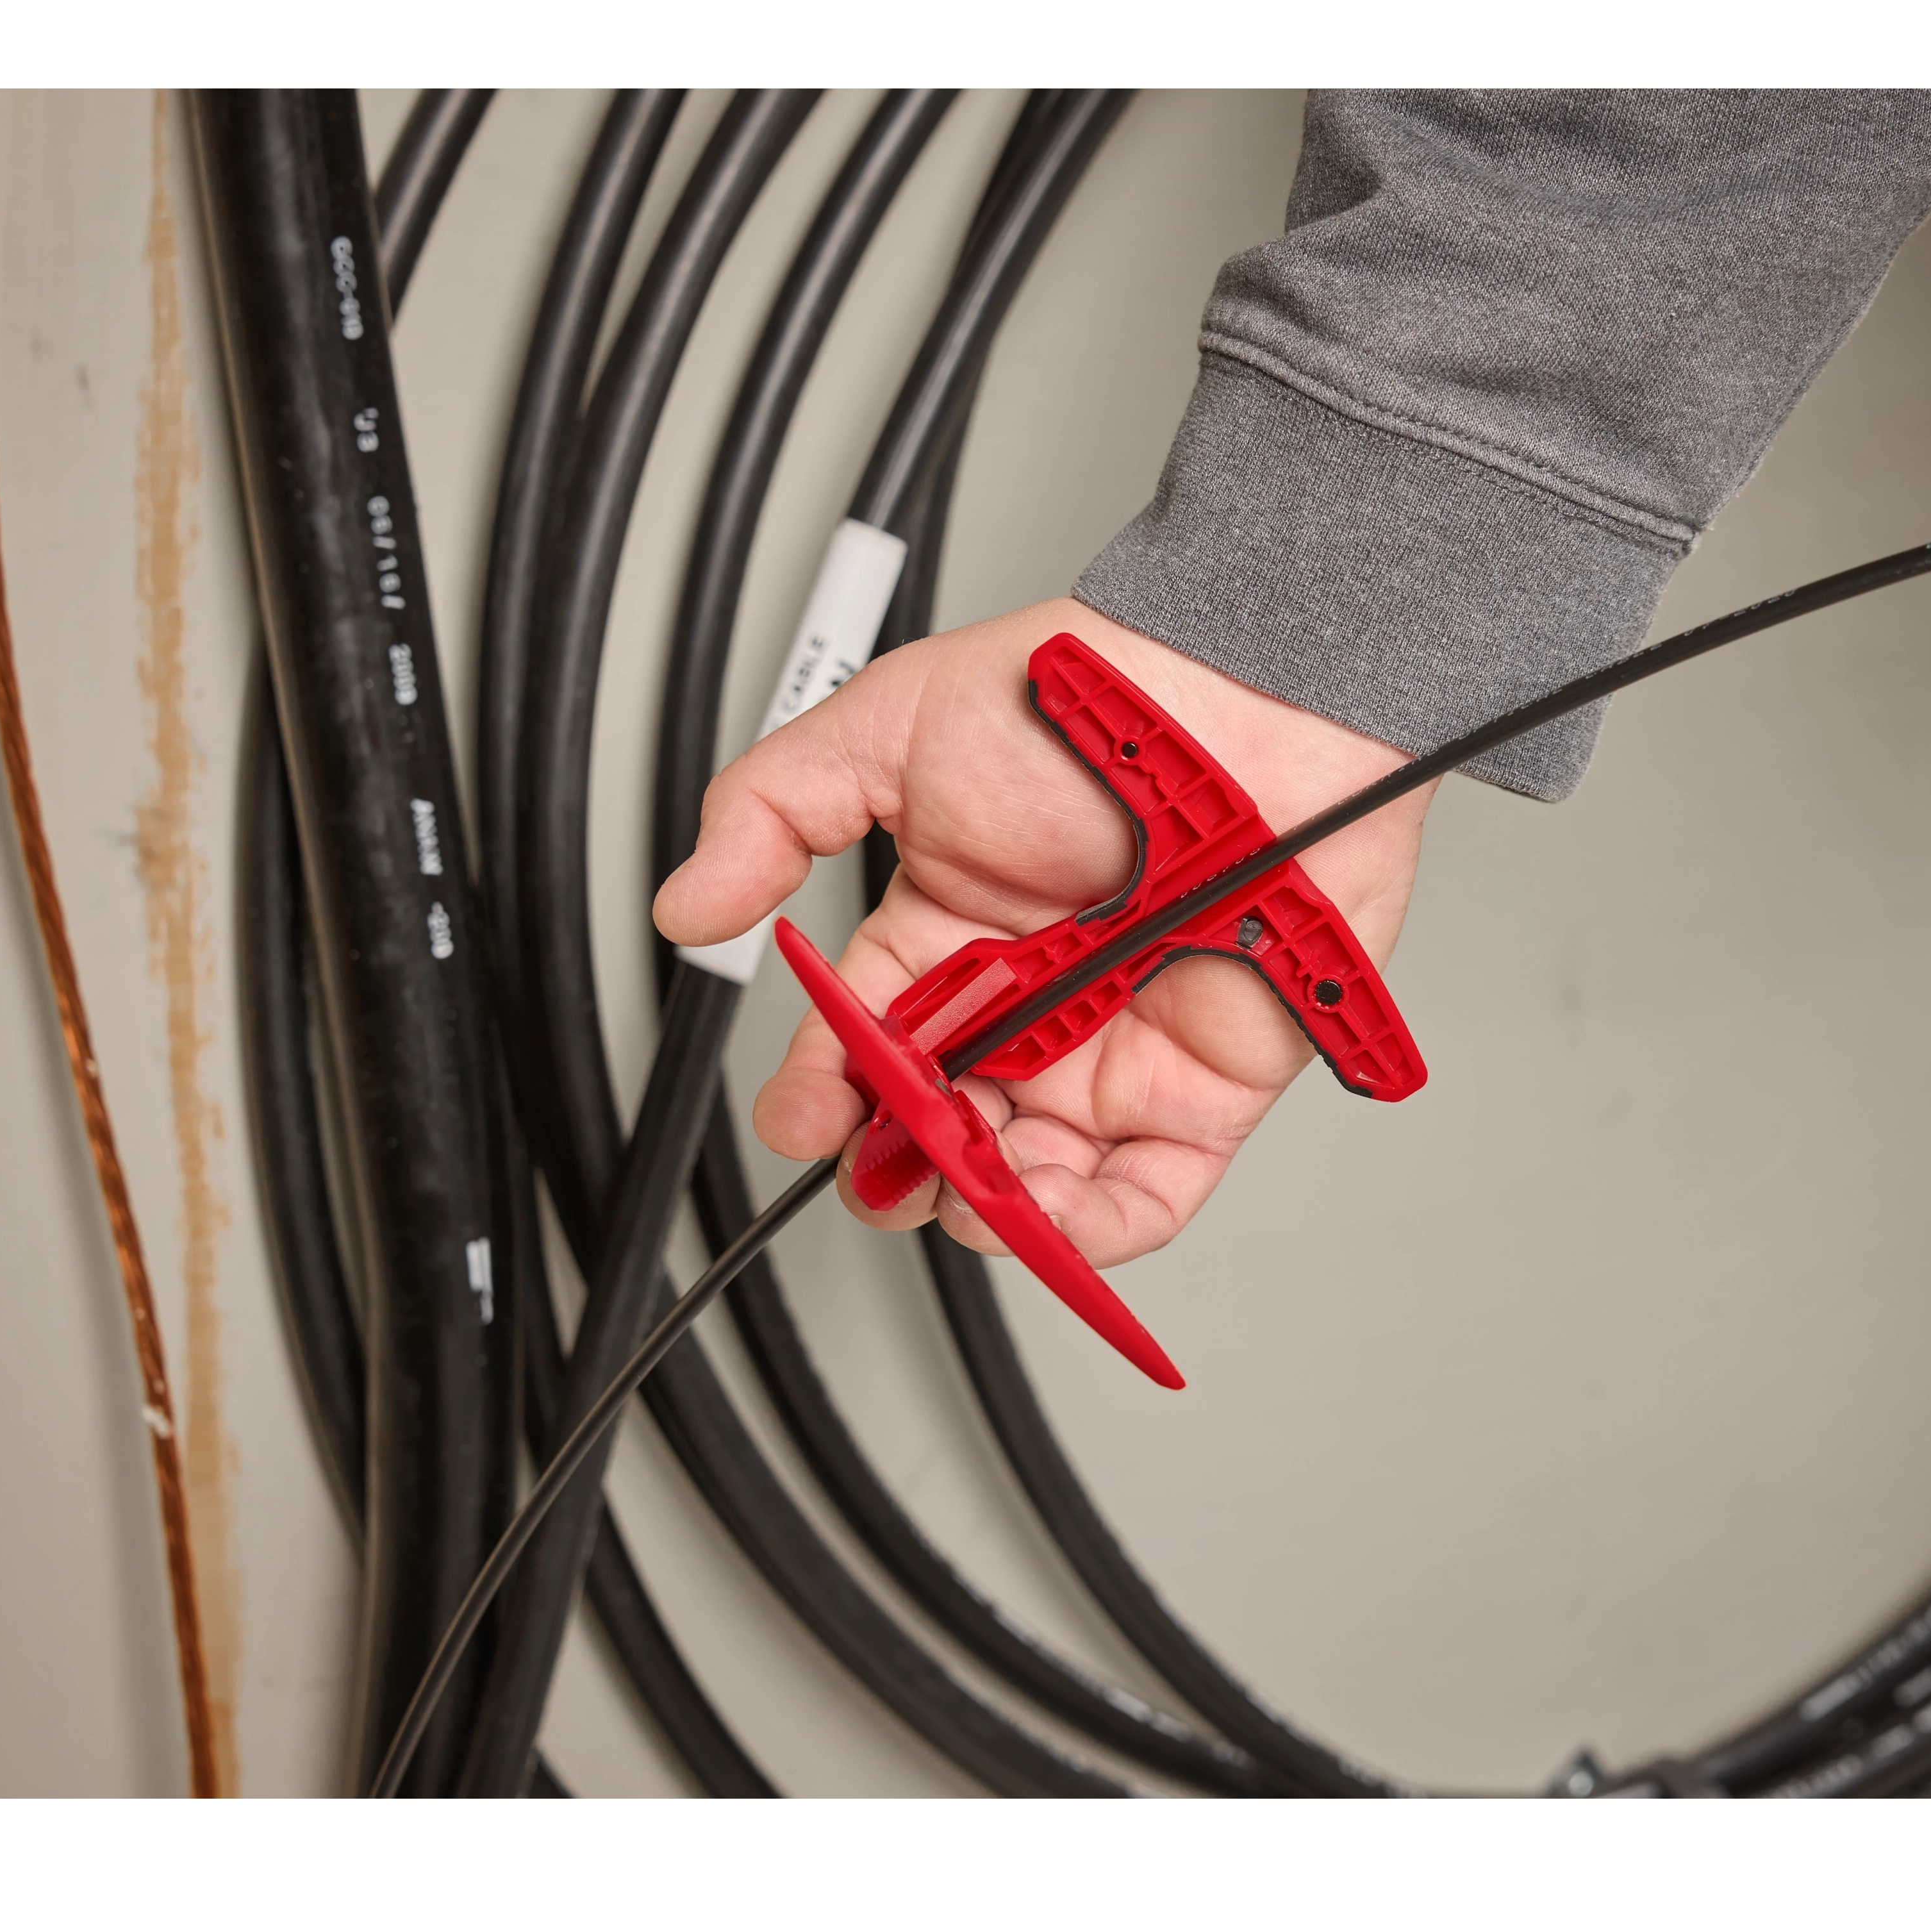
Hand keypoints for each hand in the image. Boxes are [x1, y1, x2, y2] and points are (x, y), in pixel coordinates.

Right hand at [653, 599, 1431, 1263]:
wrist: (1242, 699)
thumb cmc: (1086, 699)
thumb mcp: (889, 727)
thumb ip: (771, 811)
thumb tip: (688, 907)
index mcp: (948, 937)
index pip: (864, 1048)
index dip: (822, 1094)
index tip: (801, 1116)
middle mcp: (1027, 1006)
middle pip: (939, 1129)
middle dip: (901, 1163)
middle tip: (890, 1157)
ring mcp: (1112, 1051)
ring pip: (1031, 1180)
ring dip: (984, 1209)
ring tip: (962, 1193)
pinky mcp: (1203, 1088)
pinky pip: (1147, 1196)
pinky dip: (1095, 1232)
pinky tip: (1049, 1220)